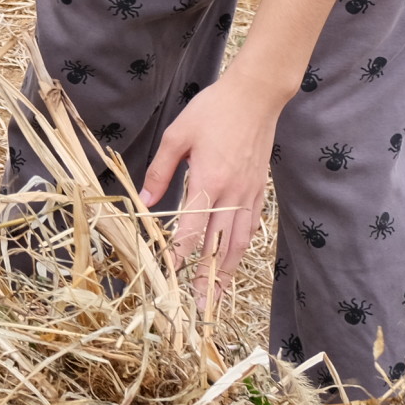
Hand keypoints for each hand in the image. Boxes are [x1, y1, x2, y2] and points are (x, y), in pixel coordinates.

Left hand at [138, 75, 287, 310]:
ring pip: (239, 242)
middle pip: (219, 245)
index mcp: (208, 181)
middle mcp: (231, 194)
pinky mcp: (259, 190)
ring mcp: (249, 194)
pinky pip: (250, 227)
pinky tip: (235, 260)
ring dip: (229, 272)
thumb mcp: (177, 135)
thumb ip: (160, 170)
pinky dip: (242, 248)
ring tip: (221, 296)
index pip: (192, 228)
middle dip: (209, 278)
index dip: (181, 254)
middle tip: (202, 307)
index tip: (171, 275)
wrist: (256, 96)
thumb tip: (145, 200)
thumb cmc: (213, 110)